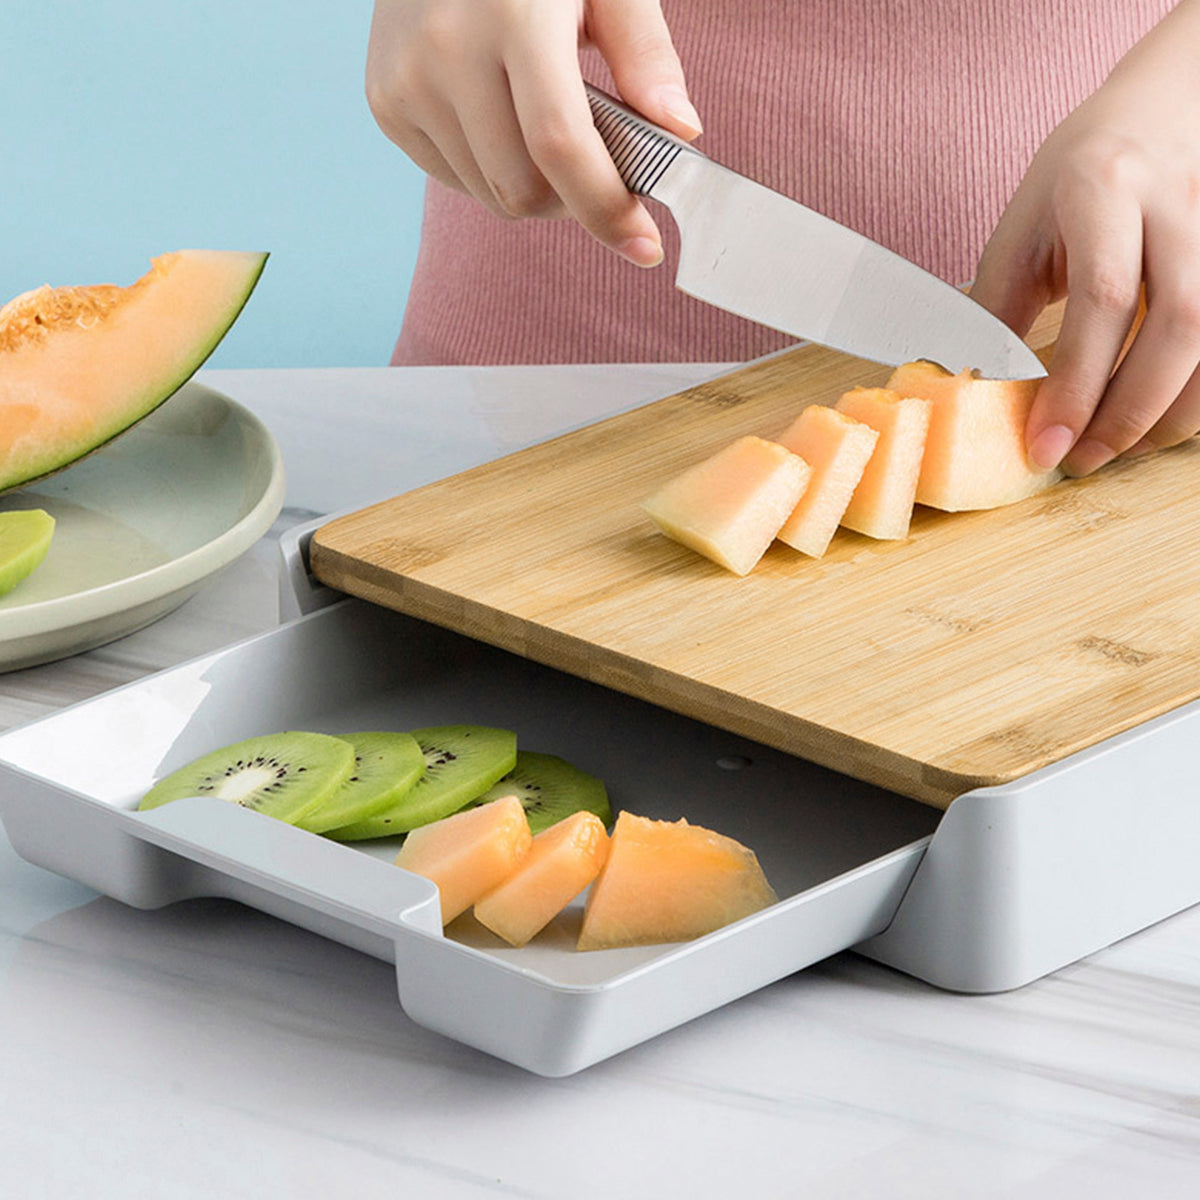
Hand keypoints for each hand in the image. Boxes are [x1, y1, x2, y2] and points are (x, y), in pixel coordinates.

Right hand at [365, 0, 701, 266]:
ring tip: (546, 133)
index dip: (606, 207)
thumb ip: (646, 52)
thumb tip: (680, 130)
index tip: (645, 246)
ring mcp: (406, 81)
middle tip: (598, 167)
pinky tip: (501, 122)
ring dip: (532, 189)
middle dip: (573, 200)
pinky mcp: (385, 102)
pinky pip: (454, 180)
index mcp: (512, 14)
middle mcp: (446, 50)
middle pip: (523, 190)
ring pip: (489, 196)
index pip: (560, 144)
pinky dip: (490, 172)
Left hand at [970, 0, 1199, 475]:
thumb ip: (997, 310)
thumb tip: (969, 395)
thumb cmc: (1079, 179)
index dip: (1075, 383)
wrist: (1163, 107)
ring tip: (1119, 448)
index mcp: (1105, 188)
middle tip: (1083, 459)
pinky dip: (1199, 391)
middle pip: (1178, 322)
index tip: (1045, 446)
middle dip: (1129, 409)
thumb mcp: (1023, 231)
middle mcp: (1179, 200)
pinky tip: (1163, 419)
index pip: (1102, 298)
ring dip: (1171, 411)